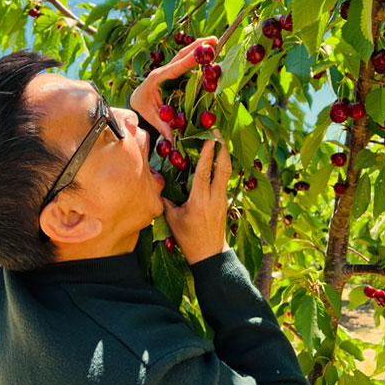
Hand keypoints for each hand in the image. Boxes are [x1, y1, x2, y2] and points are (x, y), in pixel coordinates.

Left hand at [129, 36, 217, 144]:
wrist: (137, 99)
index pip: (173, 69)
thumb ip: (165, 129)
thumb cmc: (144, 107)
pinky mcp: (174, 70)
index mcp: (156, 79)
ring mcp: (169, 68)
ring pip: (184, 55)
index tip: (200, 55)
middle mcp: (163, 70)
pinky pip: (185, 60)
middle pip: (181, 55)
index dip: (187, 62)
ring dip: (199, 47)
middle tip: (213, 40)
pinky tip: (209, 52)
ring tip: (214, 41)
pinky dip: (197, 54)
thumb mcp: (153, 118)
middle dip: (197, 47)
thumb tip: (175, 143)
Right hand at [162, 130, 232, 264]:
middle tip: (217, 131)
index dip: (207, 155)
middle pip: (223, 168)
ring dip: (224, 154)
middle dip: (222, 148)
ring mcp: (223, 199)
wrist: (209, 253)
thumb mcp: (172, 219)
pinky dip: (223, 165)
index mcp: (200, 202)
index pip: (204, 173)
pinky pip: (225, 179)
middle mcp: (215, 198)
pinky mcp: (225, 200)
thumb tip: (157, 181)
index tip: (208, 138)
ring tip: (219, 138)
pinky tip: (219, 157)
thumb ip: (166, 199)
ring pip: (227, 172)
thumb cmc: (188, 238)